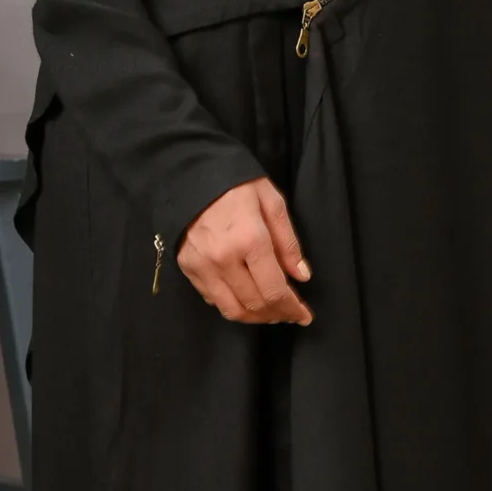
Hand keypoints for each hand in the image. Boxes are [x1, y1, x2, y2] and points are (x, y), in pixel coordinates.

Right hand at [177, 177, 312, 324]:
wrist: (189, 173)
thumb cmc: (236, 183)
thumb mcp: (272, 202)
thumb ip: (289, 242)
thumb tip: (301, 276)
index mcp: (250, 240)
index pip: (274, 291)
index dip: (292, 309)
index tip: (304, 315)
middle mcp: (224, 258)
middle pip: (255, 305)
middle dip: (277, 315)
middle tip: (290, 313)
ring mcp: (202, 266)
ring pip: (232, 310)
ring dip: (255, 317)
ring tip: (270, 312)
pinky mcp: (187, 267)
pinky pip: (212, 299)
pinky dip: (232, 304)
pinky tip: (245, 297)